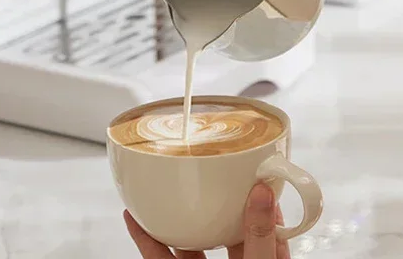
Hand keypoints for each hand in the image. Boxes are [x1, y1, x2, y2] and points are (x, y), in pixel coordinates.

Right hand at [124, 183, 290, 258]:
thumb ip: (260, 237)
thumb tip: (264, 191)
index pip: (267, 218)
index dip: (257, 190)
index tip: (247, 161)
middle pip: (224, 223)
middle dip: (210, 197)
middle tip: (198, 168)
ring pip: (191, 240)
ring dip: (175, 214)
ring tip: (162, 186)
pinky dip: (148, 240)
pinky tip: (135, 219)